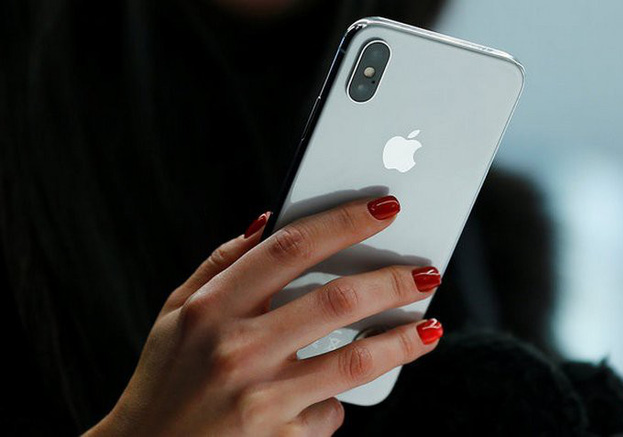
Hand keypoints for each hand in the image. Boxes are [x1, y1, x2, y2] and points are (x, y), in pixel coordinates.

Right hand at [86, 195, 442, 436]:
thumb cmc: (166, 376)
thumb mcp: (177, 311)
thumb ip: (222, 262)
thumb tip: (269, 221)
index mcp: (211, 306)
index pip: (289, 247)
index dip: (343, 222)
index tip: (384, 209)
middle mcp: (236, 348)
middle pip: (335, 301)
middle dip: (392, 281)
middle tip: (426, 271)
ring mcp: (259, 397)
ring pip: (353, 361)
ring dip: (401, 340)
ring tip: (430, 327)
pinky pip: (330, 412)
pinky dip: (339, 400)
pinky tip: (339, 395)